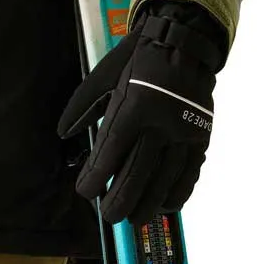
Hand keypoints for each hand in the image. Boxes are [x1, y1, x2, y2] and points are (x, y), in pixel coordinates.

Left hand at [57, 0, 226, 224]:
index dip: (97, 176)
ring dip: (148, 204)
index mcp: (134, 106)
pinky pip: (190, 174)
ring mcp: (183, 132)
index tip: (86, 191)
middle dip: (121, 199)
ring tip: (133, 219)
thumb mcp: (102, 77)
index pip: (112, 151)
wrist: (182, 44)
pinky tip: (164, 205)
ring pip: (165, 180)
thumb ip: (81, 107)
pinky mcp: (200, 137)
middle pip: (139, 173)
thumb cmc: (136, 60)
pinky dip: (177, 194)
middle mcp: (160, 123)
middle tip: (109, 215)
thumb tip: (63, 134)